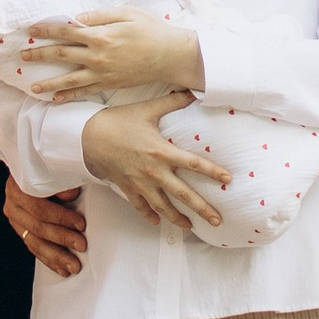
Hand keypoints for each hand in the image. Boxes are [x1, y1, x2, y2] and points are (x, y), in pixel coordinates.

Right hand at [4, 177, 84, 272]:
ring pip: (35, 243)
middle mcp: (13, 206)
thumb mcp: (52, 170)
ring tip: (74, 267)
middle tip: (82, 246)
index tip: (81, 224)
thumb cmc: (46, 169)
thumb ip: (61, 182)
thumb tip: (72, 194)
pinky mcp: (21, 230)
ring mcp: (15, 220)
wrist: (29, 169)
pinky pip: (34, 248)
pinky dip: (49, 260)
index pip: (40, 209)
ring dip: (56, 257)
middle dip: (62, 239)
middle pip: (38, 228)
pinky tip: (62, 270)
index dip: (61, 218)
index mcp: (18, 188)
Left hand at [24, 10, 204, 97]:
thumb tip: (77, 17)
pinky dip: (70, 95)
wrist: (171, 56)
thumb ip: (100, 15)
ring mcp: (103, 73)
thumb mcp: (127, 13)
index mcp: (101, 35)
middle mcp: (97, 56)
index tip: (32, 30)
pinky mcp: (110, 84)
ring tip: (33, 86)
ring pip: (69, 79)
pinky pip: (85, 91)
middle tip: (23, 56)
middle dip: (40, 55)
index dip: (47, 30)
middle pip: (62, 54)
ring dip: (49, 82)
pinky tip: (57, 99)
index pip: (66, 32)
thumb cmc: (151, 30)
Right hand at [81, 93, 225, 232]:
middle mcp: (154, 172)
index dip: (212, 172)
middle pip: (183, 194)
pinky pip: (141, 207)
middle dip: (202, 208)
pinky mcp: (128, 188)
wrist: (89, 136)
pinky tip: (157, 223)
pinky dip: (149, 216)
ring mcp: (140, 183)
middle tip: (218, 220)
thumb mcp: (147, 109)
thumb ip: (172, 102)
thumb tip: (192, 92)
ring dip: (178, 219)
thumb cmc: (120, 121)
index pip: (193, 164)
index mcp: (162, 152)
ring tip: (191, 227)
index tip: (228, 180)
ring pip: (163, 207)